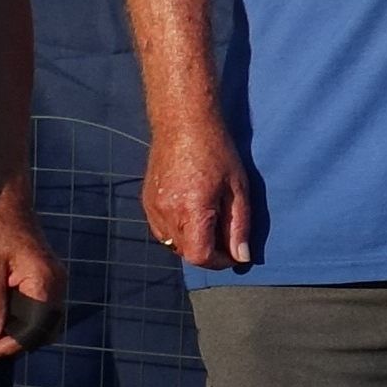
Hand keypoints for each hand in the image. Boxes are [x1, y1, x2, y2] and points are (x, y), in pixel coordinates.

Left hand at [0, 178, 67, 357]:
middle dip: (21, 342)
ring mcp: (57, 282)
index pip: (35, 327)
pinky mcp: (50, 279)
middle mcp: (58, 284)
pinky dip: (27, 319)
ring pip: (47, 321)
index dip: (13, 345)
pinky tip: (6, 316)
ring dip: (25, 332)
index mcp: (43, 282)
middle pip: (47, 329)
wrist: (8, 203)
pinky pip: (44, 309)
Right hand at [142, 116, 251, 268]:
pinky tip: (193, 215)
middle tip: (226, 237)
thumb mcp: (238, 190)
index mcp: (191, 211)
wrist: (182, 124)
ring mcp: (152, 208)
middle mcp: (167, 213)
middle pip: (186, 253)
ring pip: (172, 244)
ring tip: (211, 223)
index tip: (234, 254)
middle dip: (208, 253)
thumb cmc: (216, 153)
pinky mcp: (146, 202)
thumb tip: (241, 257)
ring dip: (192, 243)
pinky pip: (161, 230)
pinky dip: (178, 232)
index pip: (200, 257)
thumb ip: (238, 227)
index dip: (219, 262)